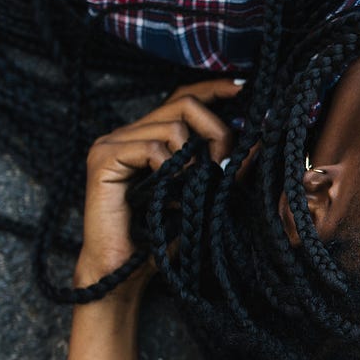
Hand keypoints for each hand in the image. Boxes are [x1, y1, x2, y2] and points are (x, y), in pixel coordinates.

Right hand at [73, 79, 242, 292]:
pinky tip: (170, 190)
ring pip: (171, 126)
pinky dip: (170, 169)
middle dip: (215, 130)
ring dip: (195, 156)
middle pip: (182, 104)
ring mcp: (111, 143)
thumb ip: (225, 167)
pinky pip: (151, 149)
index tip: (242, 87)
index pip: (181, 97)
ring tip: (194, 185)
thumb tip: (257, 139)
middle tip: (225, 162)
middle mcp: (126, 132)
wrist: (124, 272)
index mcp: (147, 136)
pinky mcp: (102, 159)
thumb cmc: (161, 237)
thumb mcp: (203, 195)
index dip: (212, 88)